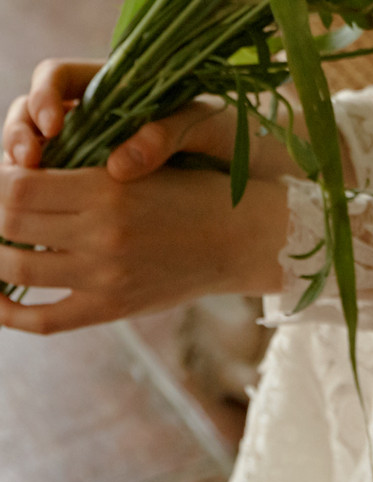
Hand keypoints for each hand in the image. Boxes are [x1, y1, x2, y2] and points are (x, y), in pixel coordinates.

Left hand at [0, 161, 289, 333]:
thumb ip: (88, 169)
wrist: (241, 236)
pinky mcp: (110, 308)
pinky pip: (43, 319)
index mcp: (110, 188)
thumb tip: (20, 177)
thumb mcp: (146, 163)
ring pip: (17, 269)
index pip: (20, 186)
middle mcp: (103, 233)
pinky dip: (8, 312)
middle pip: (10, 224)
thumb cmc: (193, 189)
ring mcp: (104, 276)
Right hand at [4, 59, 302, 181]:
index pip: (55, 77)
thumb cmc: (232, 136)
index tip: (53, 125)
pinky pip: (44, 195)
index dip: (43, 96)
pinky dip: (32, 207)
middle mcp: (90, 117)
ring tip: (21, 195)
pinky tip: (34, 227)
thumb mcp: (209, 126)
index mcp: (114, 86)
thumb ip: (169, 132)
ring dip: (15, 174)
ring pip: (27, 158)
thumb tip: (119, 164)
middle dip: (17, 136)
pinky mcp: (85, 193)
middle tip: (27, 162)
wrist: (255, 173)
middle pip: (27, 116)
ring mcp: (84, 154)